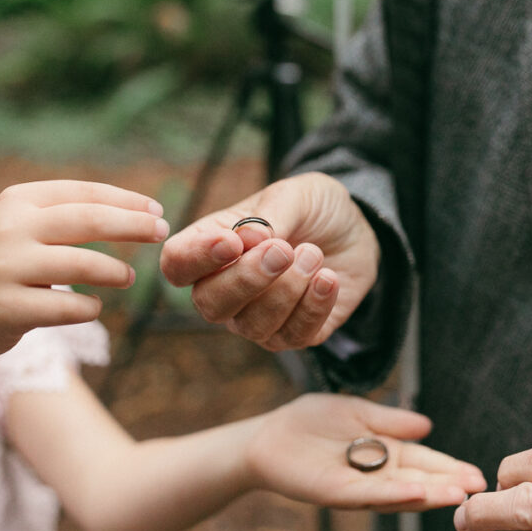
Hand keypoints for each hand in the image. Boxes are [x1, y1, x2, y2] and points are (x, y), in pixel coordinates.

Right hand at [0, 180, 166, 357]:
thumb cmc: (0, 269)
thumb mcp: (19, 227)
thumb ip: (61, 216)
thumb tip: (136, 212)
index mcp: (15, 201)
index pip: (82, 193)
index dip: (125, 200)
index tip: (156, 210)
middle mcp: (9, 229)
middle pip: (87, 220)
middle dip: (132, 225)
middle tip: (161, 233)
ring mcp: (5, 268)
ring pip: (81, 264)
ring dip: (114, 271)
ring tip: (128, 277)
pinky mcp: (5, 308)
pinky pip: (65, 307)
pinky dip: (88, 307)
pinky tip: (94, 306)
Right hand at [160, 172, 379, 350]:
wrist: (355, 227)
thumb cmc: (312, 208)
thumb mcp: (295, 194)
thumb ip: (270, 216)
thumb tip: (248, 238)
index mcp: (210, 246)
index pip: (177, 264)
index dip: (197, 258)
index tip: (232, 241)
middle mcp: (225, 288)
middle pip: (210, 304)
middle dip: (246, 280)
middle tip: (283, 250)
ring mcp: (257, 316)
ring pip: (252, 325)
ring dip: (287, 290)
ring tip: (314, 254)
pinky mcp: (294, 333)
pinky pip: (294, 336)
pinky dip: (314, 306)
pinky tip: (329, 278)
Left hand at [245, 393, 485, 511]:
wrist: (270, 435)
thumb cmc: (311, 421)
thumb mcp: (357, 412)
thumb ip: (390, 421)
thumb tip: (427, 425)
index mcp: (385, 452)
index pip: (425, 462)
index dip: (450, 468)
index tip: (478, 474)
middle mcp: (377, 474)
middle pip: (420, 481)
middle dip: (449, 484)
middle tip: (479, 487)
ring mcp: (359, 486)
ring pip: (400, 493)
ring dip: (430, 494)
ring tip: (458, 493)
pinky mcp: (337, 492)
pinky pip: (370, 494)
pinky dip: (395, 493)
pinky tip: (418, 491)